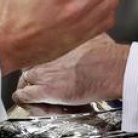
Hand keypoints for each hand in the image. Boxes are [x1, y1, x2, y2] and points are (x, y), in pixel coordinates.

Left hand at [13, 34, 127, 104]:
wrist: (113, 68)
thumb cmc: (108, 53)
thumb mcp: (91, 33)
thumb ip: (79, 34)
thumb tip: (82, 32)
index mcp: (51, 41)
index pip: (31, 52)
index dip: (37, 65)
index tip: (44, 71)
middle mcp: (42, 55)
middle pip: (26, 68)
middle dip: (34, 79)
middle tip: (45, 87)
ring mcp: (42, 73)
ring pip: (23, 83)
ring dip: (32, 92)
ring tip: (46, 99)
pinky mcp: (46, 91)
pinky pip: (24, 97)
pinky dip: (30, 103)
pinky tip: (43, 105)